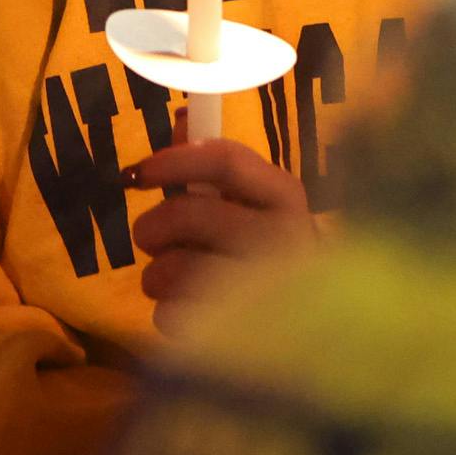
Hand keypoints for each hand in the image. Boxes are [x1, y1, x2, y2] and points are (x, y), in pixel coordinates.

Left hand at [126, 131, 314, 335]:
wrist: (318, 335)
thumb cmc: (269, 258)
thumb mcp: (252, 207)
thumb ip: (212, 167)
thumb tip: (181, 116)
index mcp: (286, 198)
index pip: (226, 159)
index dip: (173, 160)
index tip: (137, 173)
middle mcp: (283, 239)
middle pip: (189, 214)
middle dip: (151, 226)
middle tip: (146, 237)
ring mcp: (264, 293)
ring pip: (171, 269)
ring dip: (155, 275)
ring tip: (170, 280)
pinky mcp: (238, 338)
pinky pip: (171, 314)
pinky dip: (167, 313)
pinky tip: (190, 314)